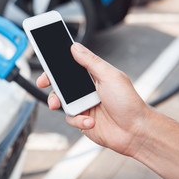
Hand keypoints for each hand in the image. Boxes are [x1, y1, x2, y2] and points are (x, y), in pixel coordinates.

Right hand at [36, 43, 151, 156]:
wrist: (136, 131)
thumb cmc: (128, 102)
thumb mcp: (110, 76)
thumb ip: (91, 61)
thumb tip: (75, 47)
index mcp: (92, 76)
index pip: (70, 67)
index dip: (56, 65)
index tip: (46, 63)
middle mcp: (86, 90)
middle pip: (60, 84)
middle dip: (50, 83)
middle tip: (43, 83)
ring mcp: (83, 105)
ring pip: (60, 102)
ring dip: (60, 103)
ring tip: (64, 106)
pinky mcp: (82, 120)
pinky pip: (70, 119)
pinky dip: (78, 120)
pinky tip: (91, 121)